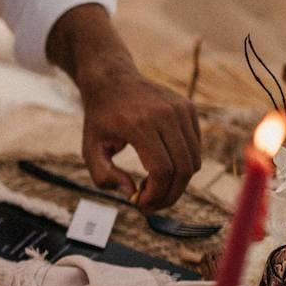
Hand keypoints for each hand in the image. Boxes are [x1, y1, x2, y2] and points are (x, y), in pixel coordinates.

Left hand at [79, 66, 200, 211]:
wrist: (113, 80)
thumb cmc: (100, 118)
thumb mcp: (90, 149)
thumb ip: (103, 176)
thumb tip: (131, 193)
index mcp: (139, 124)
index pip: (161, 170)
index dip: (155, 195)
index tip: (141, 205)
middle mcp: (166, 115)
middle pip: (183, 169)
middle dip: (169, 195)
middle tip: (152, 206)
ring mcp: (181, 110)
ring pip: (193, 160)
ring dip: (177, 183)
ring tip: (154, 188)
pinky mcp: (189, 109)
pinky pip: (195, 148)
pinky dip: (183, 166)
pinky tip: (161, 169)